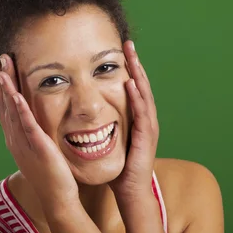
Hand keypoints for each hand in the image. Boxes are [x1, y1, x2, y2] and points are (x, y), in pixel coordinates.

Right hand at [0, 55, 78, 209]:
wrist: (57, 199)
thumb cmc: (51, 175)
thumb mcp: (38, 150)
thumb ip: (34, 134)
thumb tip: (33, 122)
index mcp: (16, 138)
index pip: (7, 107)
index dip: (3, 87)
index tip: (1, 68)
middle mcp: (15, 139)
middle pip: (6, 104)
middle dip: (2, 81)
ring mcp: (24, 143)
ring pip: (12, 110)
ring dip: (7, 88)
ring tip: (3, 68)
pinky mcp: (38, 147)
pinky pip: (28, 125)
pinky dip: (21, 109)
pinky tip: (17, 94)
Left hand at [109, 40, 159, 199]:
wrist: (129, 189)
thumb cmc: (118, 164)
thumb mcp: (110, 136)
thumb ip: (103, 121)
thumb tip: (83, 108)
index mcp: (137, 116)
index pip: (133, 86)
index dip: (128, 67)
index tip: (120, 49)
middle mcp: (146, 118)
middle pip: (142, 85)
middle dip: (136, 63)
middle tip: (128, 43)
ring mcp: (149, 127)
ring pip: (145, 95)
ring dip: (139, 74)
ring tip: (132, 57)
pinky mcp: (147, 137)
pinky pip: (142, 113)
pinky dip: (138, 98)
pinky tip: (132, 84)